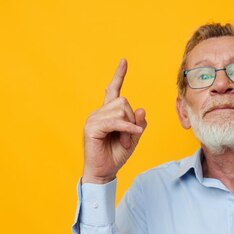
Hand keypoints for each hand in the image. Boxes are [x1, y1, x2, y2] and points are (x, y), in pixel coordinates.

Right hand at [82, 59, 146, 183]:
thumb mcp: (133, 138)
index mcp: (108, 113)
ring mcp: (94, 119)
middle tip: (130, 138)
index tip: (124, 61)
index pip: (113, 90)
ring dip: (128, 128)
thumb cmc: (116, 155)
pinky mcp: (92, 127)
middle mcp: (99, 113)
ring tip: (124, 142)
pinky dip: (126, 129)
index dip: (119, 75)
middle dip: (132, 120)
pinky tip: (130, 137)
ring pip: (121, 110)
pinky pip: (115, 121)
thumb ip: (138, 124)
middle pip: (123, 101)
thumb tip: (142, 109)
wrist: (104, 172)